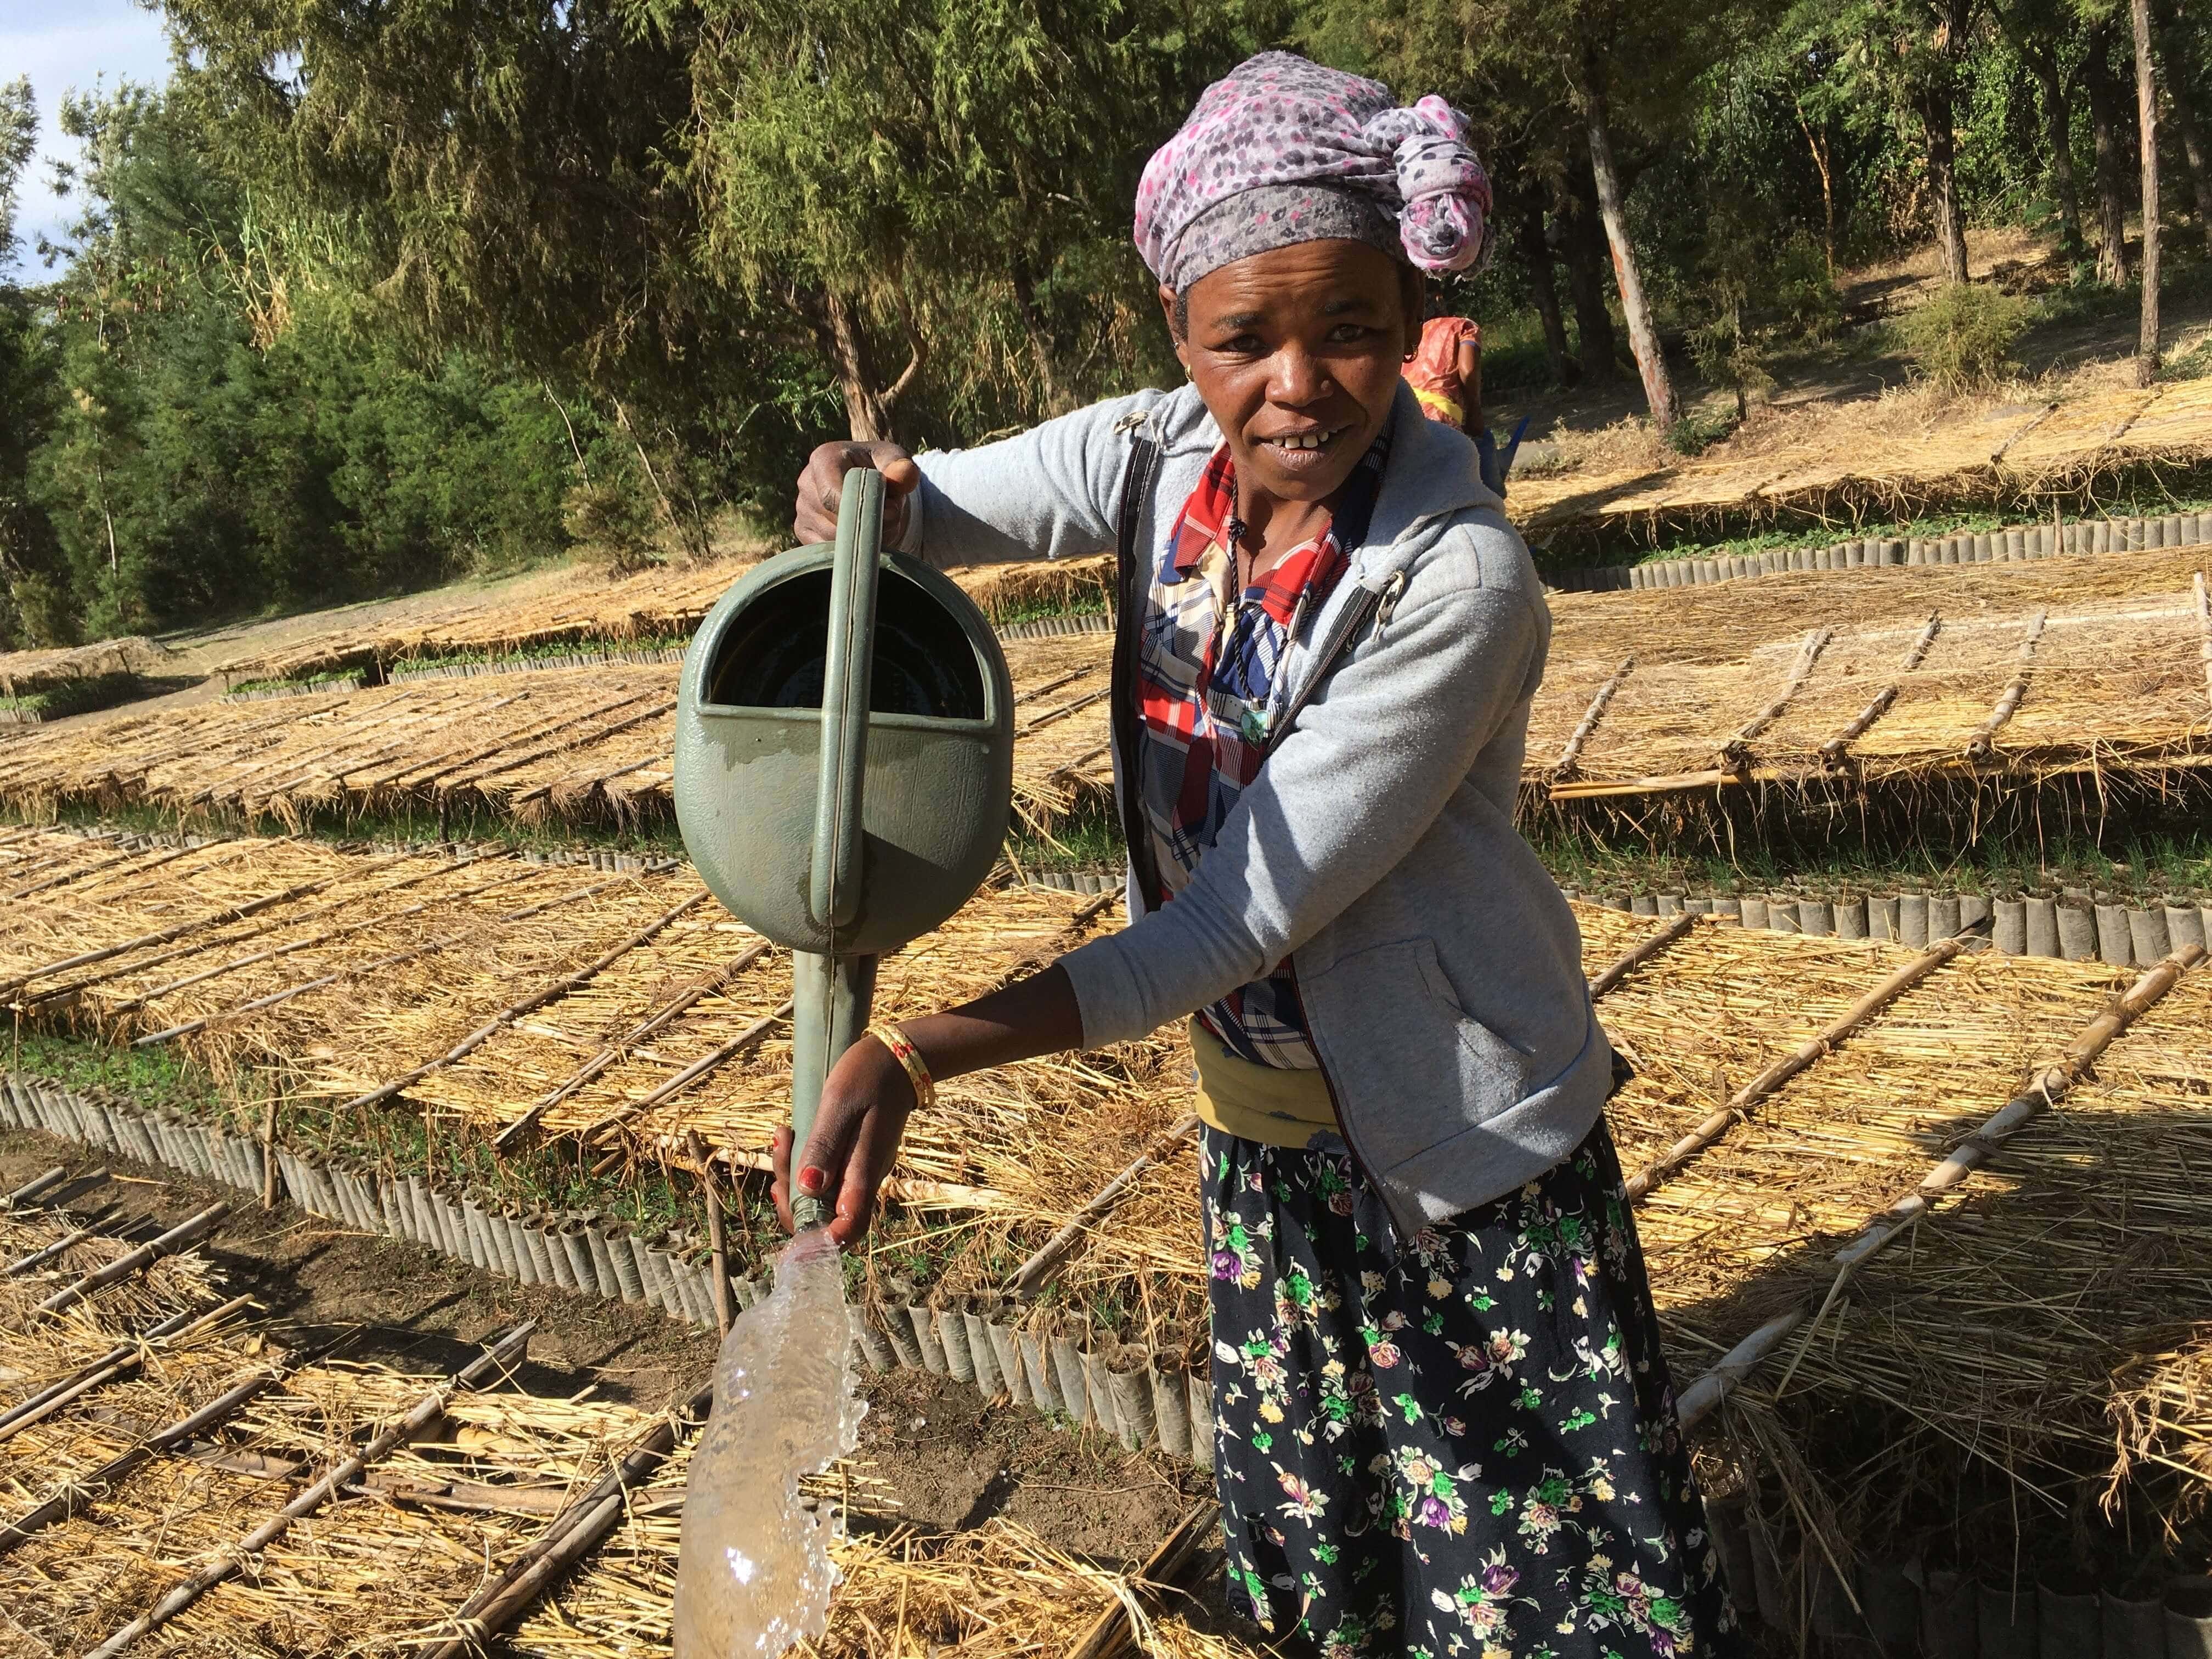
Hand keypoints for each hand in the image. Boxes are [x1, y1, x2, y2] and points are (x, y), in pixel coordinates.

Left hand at [770, 1034, 916, 1244]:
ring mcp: (859, 1172)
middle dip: (791, 1199)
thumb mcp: (839, 1104)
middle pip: (826, 1218)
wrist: (897, 1059)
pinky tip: (790, 1138)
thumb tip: (808, 1188)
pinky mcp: (853, 1161)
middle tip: (779, 1150)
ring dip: (792, 1177)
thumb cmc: (868, 1076)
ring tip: (782, 1136)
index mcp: (865, 1172)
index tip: (790, 1234)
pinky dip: (801, 1165)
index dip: (820, 1243)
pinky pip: (824, 1178)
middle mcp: (863, 1180)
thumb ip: (824, 1146)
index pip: (848, 1228)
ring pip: (821, 1198)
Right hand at [793, 441, 920, 544]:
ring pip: (832, 540)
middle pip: (835, 521)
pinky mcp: (803, 530)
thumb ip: (903, 468)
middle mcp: (806, 482)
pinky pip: (826, 552)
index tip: (890, 512)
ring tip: (881, 524)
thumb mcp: (897, 463)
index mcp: (825, 458)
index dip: (862, 510)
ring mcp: (802, 508)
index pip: (832, 495)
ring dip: (863, 540)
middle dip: (868, 526)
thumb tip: (905, 475)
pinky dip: (850, 550)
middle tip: (893, 518)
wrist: (870, 485)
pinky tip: (863, 535)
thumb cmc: (883, 470)